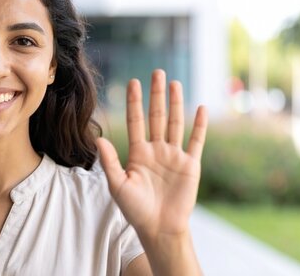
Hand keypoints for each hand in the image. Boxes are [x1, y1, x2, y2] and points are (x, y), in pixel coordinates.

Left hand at [96, 69, 207, 238]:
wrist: (159, 228)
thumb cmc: (135, 209)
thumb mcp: (118, 185)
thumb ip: (110, 161)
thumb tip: (99, 138)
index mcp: (137, 153)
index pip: (135, 121)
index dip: (134, 102)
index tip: (132, 82)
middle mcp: (156, 150)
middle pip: (156, 116)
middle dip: (156, 94)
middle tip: (157, 72)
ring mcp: (174, 156)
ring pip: (175, 123)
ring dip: (175, 103)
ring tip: (174, 83)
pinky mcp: (190, 165)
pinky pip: (195, 141)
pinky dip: (199, 125)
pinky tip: (199, 108)